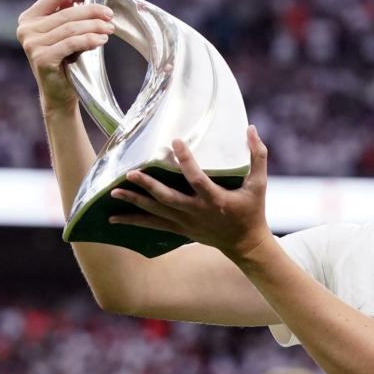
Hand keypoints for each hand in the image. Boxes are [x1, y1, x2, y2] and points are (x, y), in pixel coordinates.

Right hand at [16, 0, 115, 110]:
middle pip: (66, 12)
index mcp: (29, 18)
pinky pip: (71, 43)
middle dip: (92, 11)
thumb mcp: (66, 33)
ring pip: (71, 27)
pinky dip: (90, 40)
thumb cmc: (65, 60)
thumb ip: (70, 14)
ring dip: (94, 26)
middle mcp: (26, 30)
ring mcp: (31, 44)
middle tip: (110, 14)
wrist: (58, 93)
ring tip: (109, 29)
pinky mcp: (41, 58)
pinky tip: (102, 41)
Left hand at [109, 126, 271, 260]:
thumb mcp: (259, 184)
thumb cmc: (253, 211)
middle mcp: (197, 212)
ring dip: (134, 201)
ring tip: (114, 191)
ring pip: (156, 212)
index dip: (186, 160)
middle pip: (168, 199)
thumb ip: (258, 156)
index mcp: (215, 199)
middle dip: (148, 186)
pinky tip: (114, 217)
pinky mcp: (180, 230)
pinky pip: (153, 225)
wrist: (245, 244)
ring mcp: (186, 223)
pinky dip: (133, 221)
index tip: (174, 141)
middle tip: (130, 173)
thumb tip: (251, 128)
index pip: (197, 179)